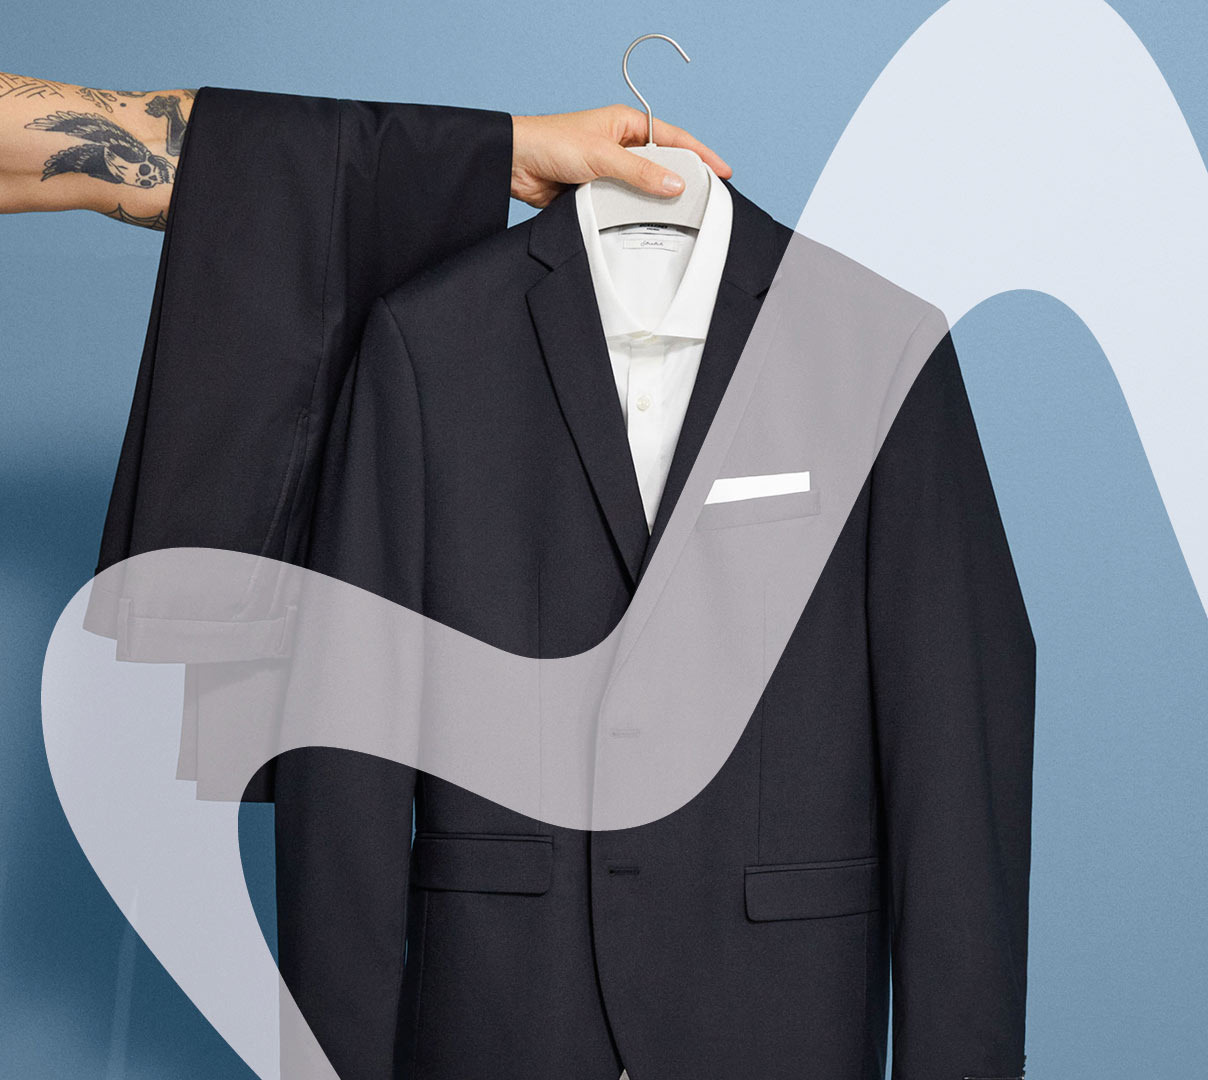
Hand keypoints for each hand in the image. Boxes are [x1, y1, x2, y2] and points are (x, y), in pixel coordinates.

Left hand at [510, 104, 732, 207]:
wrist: (514, 164)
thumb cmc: (552, 143)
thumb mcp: (602, 156)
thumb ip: (640, 172)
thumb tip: (676, 184)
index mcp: (626, 124)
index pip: (674, 139)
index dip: (701, 155)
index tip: (723, 172)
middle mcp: (621, 146)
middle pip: (662, 166)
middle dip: (682, 182)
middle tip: (705, 201)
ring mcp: (610, 171)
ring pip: (643, 189)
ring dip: (655, 202)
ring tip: (680, 218)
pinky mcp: (597, 192)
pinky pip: (623, 205)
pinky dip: (633, 214)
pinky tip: (645, 225)